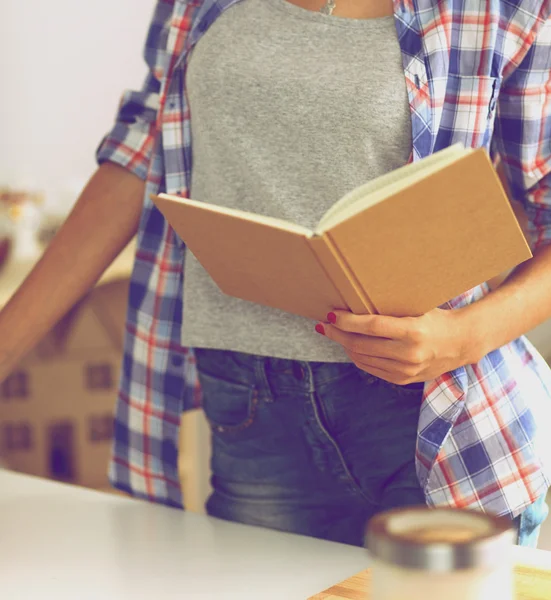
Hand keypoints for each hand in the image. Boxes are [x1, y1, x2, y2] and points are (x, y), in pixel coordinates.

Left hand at [316, 308, 471, 384]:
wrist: (461, 343)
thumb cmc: (436, 318)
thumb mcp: (417, 308)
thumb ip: (390, 310)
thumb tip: (355, 303)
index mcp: (413, 331)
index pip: (371, 326)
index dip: (347, 321)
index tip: (331, 314)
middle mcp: (409, 354)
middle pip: (361, 344)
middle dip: (338, 333)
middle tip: (325, 324)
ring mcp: (406, 371)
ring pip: (362, 358)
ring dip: (344, 345)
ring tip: (334, 333)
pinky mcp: (403, 380)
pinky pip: (371, 368)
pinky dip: (357, 356)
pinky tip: (350, 346)